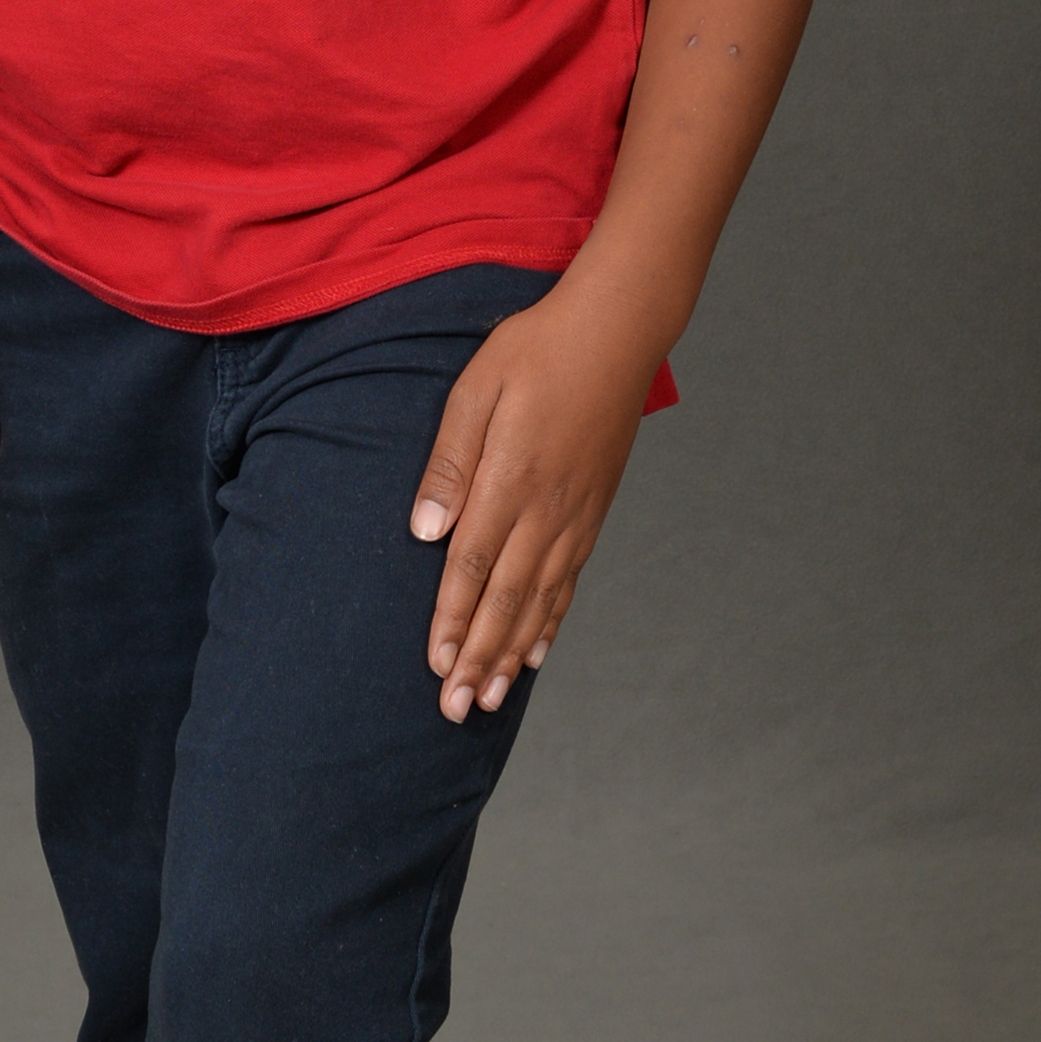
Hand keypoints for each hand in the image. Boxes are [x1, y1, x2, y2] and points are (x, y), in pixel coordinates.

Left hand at [409, 289, 660, 719]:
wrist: (615, 331)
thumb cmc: (536, 349)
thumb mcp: (476, 389)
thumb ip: (450, 461)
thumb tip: (425, 530)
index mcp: (511, 479)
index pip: (472, 566)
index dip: (451, 621)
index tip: (434, 667)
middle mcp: (548, 509)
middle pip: (505, 598)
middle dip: (477, 657)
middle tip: (454, 709)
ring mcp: (576, 515)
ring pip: (538, 600)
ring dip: (510, 652)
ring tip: (489, 698)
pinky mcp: (593, 511)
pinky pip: (569, 580)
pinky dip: (550, 621)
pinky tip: (535, 650)